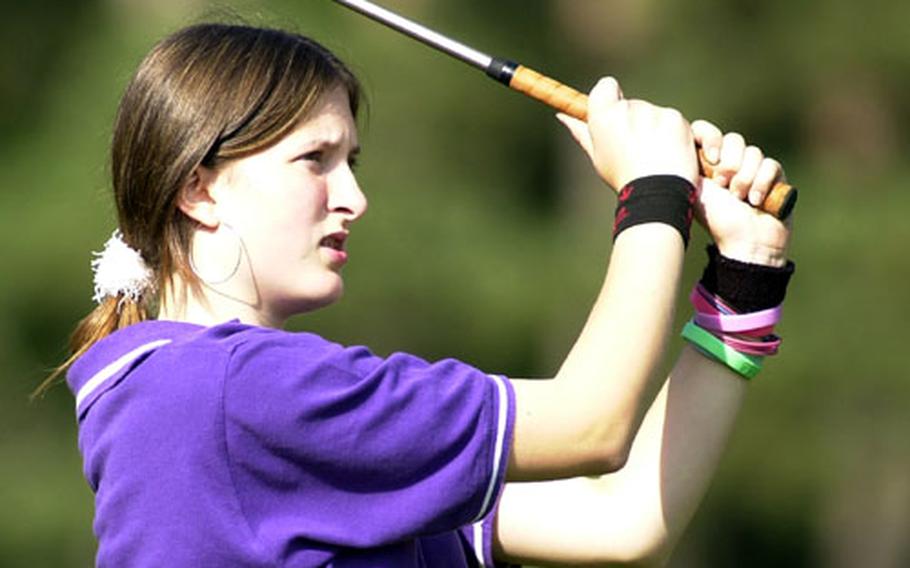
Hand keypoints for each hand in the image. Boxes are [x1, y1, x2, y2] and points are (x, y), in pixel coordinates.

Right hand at [557, 77, 698, 191]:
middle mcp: (629, 108)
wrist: (657, 192)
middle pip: (632, 105)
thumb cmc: (622, 177)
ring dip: (655, 129)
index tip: (614, 114)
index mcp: (604, 115)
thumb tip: (562, 116)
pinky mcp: (676, 118)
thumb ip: (581, 132)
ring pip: (654, 114)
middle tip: (636, 150)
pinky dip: (674, 134)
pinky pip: (673, 121)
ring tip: (654, 157)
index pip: (606, 86)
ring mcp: (655, 112)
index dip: (610, 97)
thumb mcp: (597, 156)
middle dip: (635, 121)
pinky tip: (670, 154)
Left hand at [692, 120, 791, 266]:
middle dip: (730, 163)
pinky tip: (756, 201)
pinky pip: (771, 164)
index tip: (711, 159)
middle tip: (724, 185)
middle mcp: (732, 162)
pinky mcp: (775, 176)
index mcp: (709, 163)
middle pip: (734, 140)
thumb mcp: (695, 191)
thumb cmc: (717, 221)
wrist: (746, 243)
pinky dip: (762, 183)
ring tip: (740, 198)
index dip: (711, 139)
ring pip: (754, 152)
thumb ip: (687, 165)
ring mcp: (754, 168)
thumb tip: (678, 141)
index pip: (708, 131)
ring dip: (745, 177)